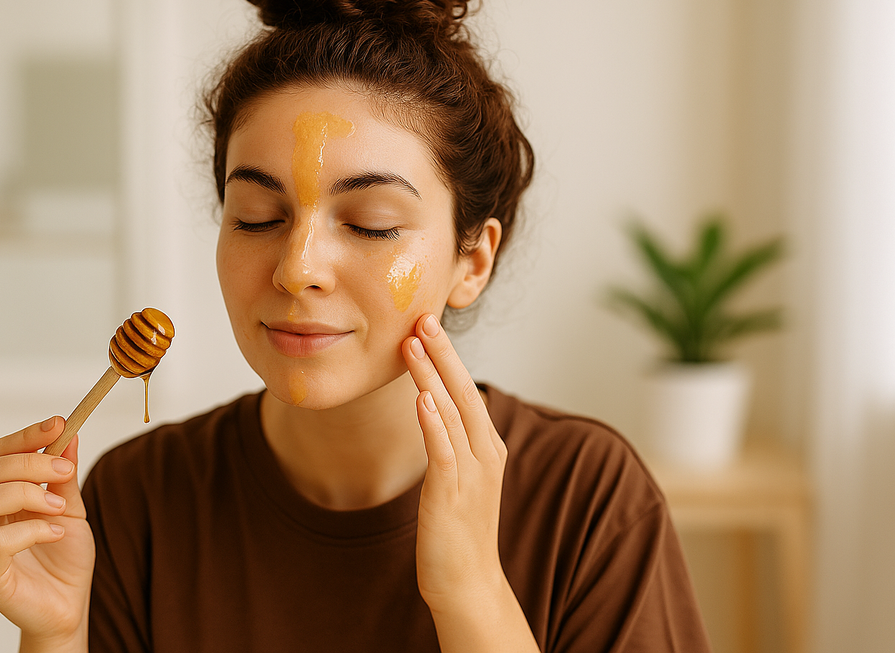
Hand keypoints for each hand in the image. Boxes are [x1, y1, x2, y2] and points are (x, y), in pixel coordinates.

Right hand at [0, 417, 94, 646]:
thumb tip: (68, 433)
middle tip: (65, 471)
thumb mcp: (71, 507)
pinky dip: (30, 530)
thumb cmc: (64, 558)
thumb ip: (64, 474)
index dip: (25, 437)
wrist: (70, 605)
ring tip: (58, 507)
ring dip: (27, 494)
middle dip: (29, 463)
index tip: (59, 424)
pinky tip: (54, 533)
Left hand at [402, 313, 508, 613]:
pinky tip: (421, 399)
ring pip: (452, 414)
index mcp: (489, 447)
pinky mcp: (452, 494)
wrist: (468, 583)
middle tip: (423, 319)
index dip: (448, 358)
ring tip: (412, 345)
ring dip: (431, 377)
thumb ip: (451, 441)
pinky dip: (434, 423)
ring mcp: (472, 474)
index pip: (469, 391)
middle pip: (464, 393)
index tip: (429, 325)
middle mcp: (486, 455)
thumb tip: (432, 406)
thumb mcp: (460, 477)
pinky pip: (443, 451)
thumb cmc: (459, 530)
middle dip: (443, 354)